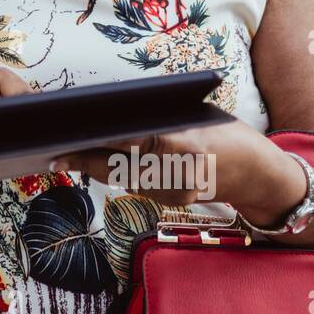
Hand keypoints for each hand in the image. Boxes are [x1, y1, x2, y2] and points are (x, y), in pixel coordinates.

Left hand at [49, 119, 292, 211]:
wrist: (258, 174)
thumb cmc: (226, 133)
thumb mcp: (195, 115)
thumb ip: (160, 118)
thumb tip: (114, 111)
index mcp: (180, 141)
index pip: (127, 139)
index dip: (96, 138)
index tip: (69, 133)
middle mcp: (175, 171)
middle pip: (118, 165)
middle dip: (84, 158)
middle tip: (54, 152)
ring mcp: (174, 192)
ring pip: (122, 178)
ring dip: (94, 168)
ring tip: (65, 156)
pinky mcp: (172, 202)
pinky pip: (136, 186)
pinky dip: (116, 175)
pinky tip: (95, 166)